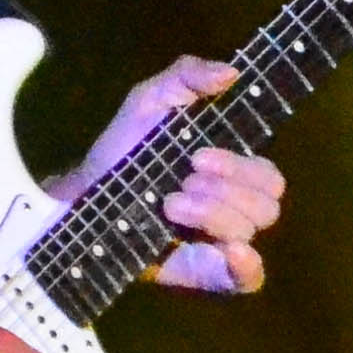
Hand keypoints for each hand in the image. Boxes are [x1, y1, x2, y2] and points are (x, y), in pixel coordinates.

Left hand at [58, 56, 285, 295]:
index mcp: (231, 171)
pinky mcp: (203, 272)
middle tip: (180, 184)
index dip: (240, 167)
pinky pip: (248, 279)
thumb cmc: (124, 149)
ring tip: (168, 205)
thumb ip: (188, 76)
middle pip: (267, 205)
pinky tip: (227, 250)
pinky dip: (246, 265)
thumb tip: (232, 72)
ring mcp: (220, 243)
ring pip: (249, 232)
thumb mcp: (150, 101)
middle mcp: (233, 207)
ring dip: (212, 214)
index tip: (197, 157)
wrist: (84, 196)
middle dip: (223, 190)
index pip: (268, 176)